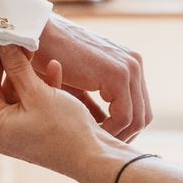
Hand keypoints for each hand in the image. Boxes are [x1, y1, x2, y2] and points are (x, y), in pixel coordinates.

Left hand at [0, 43, 140, 182]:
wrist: (96, 158)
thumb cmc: (66, 130)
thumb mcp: (38, 93)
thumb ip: (17, 67)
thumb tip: (4, 45)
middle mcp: (0, 130)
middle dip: (7, 60)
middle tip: (13, 37)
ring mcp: (17, 130)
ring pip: (15, 91)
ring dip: (25, 70)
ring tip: (33, 48)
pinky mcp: (34, 129)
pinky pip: (30, 101)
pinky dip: (39, 84)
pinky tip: (54, 68)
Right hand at [34, 14, 152, 141]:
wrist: (39, 34)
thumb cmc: (51, 58)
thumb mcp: (79, 84)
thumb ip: (93, 105)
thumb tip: (102, 130)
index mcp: (129, 64)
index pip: (139, 107)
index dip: (123, 129)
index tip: (103, 141)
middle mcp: (134, 64)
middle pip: (143, 115)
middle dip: (123, 136)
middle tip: (101, 147)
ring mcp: (129, 68)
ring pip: (137, 119)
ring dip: (116, 136)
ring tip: (94, 143)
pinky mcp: (118, 75)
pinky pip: (124, 117)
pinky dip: (110, 130)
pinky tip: (90, 132)